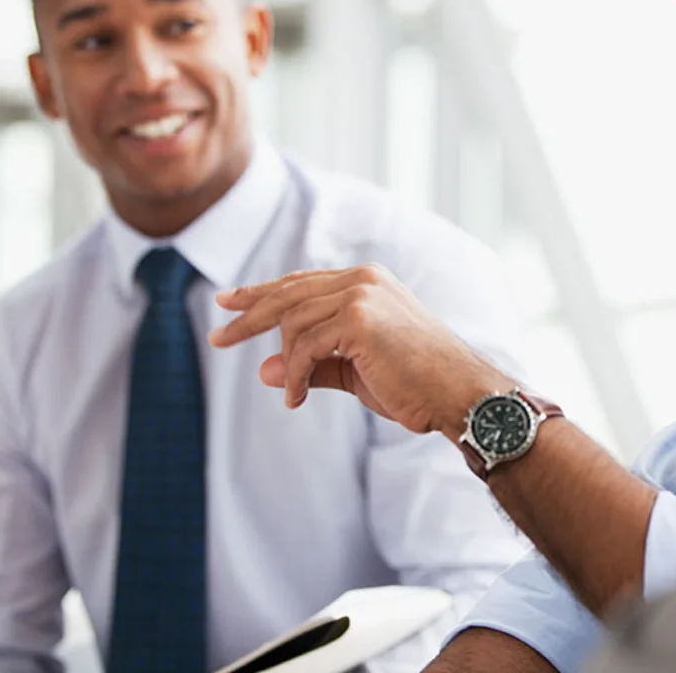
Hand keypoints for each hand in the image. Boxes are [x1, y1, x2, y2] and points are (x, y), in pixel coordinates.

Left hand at [208, 263, 512, 437]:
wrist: (458, 394)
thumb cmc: (416, 385)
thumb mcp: (356, 371)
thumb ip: (313, 364)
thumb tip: (260, 368)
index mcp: (367, 282)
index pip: (301, 282)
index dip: (262, 292)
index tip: (229, 302)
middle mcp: (363, 279)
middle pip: (288, 294)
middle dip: (249, 316)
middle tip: (217, 337)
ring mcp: (361, 294)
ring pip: (293, 324)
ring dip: (285, 365)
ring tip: (293, 393)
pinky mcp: (358, 318)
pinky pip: (303, 347)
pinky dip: (293, 375)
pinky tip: (296, 397)